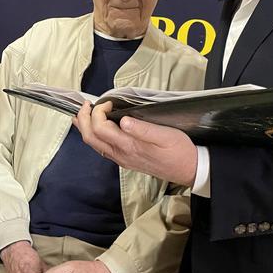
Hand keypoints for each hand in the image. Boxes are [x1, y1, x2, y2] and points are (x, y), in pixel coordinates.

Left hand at [74, 101, 197, 186]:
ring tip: (82, 114)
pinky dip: (93, 136)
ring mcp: (122, 159)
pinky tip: (95, 128)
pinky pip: (102, 148)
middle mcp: (121, 155)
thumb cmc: (179, 151)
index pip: (101, 128)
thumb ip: (143, 129)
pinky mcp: (125, 160)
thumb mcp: (165, 136)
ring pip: (93, 144)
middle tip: (86, 104)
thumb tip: (123, 120)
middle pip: (90, 138)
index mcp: (129, 146)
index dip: (98, 112)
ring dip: (85, 128)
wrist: (189, 170)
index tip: (109, 102)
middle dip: (83, 119)